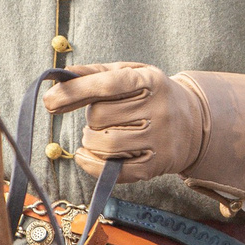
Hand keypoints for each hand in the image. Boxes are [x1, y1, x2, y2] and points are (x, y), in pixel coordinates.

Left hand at [42, 62, 208, 179]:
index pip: (108, 85)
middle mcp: (159, 110)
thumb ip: (94, 74)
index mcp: (151, 81)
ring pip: (105, 144)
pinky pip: (114, 170)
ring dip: (90, 141)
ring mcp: (159, 140)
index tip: (50, 100)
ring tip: (97, 135)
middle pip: (101, 117)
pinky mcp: (155, 166)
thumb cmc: (150, 94)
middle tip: (99, 118)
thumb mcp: (130, 74)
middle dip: (91, 118)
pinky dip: (92, 164)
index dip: (76, 92)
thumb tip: (59, 79)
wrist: (194, 122)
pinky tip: (87, 155)